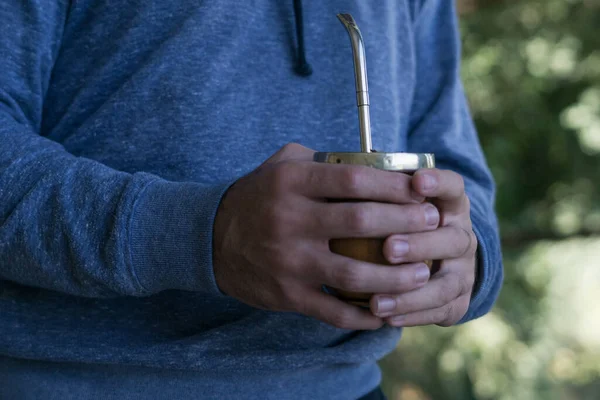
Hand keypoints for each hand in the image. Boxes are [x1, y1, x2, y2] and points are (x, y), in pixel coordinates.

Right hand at [212, 143, 440, 330]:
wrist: (209, 239)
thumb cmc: (256, 197)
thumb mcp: (281, 165)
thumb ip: (321, 160)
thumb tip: (371, 161)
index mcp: (291, 183)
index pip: (354, 180)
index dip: (395, 186)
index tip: (421, 191)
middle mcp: (289, 220)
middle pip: (362, 223)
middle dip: (407, 224)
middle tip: (434, 225)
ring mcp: (288, 261)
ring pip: (354, 273)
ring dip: (396, 276)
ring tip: (423, 273)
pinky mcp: (286, 294)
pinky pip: (333, 310)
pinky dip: (365, 315)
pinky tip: (388, 312)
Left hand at [369, 168, 477, 326]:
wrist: (439, 259)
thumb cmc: (402, 221)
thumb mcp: (396, 200)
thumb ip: (375, 187)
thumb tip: (331, 168)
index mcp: (449, 205)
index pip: (453, 187)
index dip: (439, 183)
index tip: (417, 181)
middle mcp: (461, 235)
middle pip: (452, 239)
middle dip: (420, 244)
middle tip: (388, 248)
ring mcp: (463, 270)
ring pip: (446, 284)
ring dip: (411, 293)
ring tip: (377, 300)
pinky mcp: (458, 300)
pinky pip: (438, 311)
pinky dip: (411, 315)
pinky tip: (384, 316)